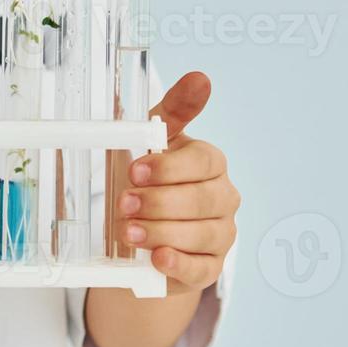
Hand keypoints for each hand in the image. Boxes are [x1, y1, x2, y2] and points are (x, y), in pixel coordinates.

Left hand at [116, 71, 239, 293]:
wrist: (137, 233)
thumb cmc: (146, 179)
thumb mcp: (150, 142)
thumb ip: (174, 111)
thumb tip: (201, 77)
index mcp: (210, 164)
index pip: (204, 161)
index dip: (169, 167)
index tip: (134, 170)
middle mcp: (223, 198)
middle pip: (203, 199)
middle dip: (161, 201)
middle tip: (124, 202)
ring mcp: (220, 235)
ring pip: (202, 234)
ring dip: (162, 232)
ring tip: (129, 230)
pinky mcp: (208, 268)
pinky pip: (201, 269)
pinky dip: (178, 263)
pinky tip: (157, 257)